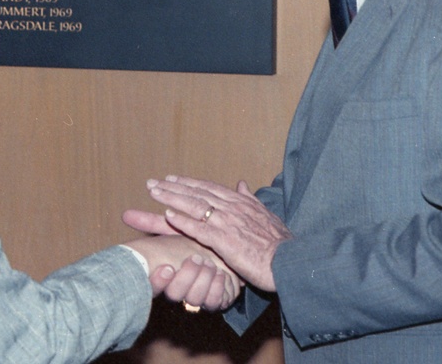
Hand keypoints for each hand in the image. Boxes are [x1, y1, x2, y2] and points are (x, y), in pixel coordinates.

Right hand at [125, 235, 241, 310]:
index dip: (158, 280)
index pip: (156, 286)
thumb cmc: (200, 240)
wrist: (231, 253)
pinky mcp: (218, 300)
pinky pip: (216, 302)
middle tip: (195, 259)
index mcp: (167, 277)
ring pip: (196, 298)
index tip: (166, 267)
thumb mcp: (177, 233)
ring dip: (202, 280)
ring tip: (209, 264)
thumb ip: (155, 225)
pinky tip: (222, 274)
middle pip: (176, 295)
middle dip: (186, 277)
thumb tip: (125, 214)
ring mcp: (199, 297)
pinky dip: (218, 288)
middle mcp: (181, 291)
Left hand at [130, 176, 291, 291]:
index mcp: (240, 202)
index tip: (171, 179)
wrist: (289, 261)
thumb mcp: (266, 215)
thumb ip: (250, 199)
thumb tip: (242, 184)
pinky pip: (198, 228)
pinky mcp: (224, 240)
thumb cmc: (279, 243)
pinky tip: (168, 215)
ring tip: (153, 192)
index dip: (188, 183)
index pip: (208, 188)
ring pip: (193, 205)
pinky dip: (183, 220)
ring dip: (171, 197)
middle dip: (172, 187)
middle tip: (152, 183)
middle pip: (196, 193)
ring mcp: (227, 222)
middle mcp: (231, 208)